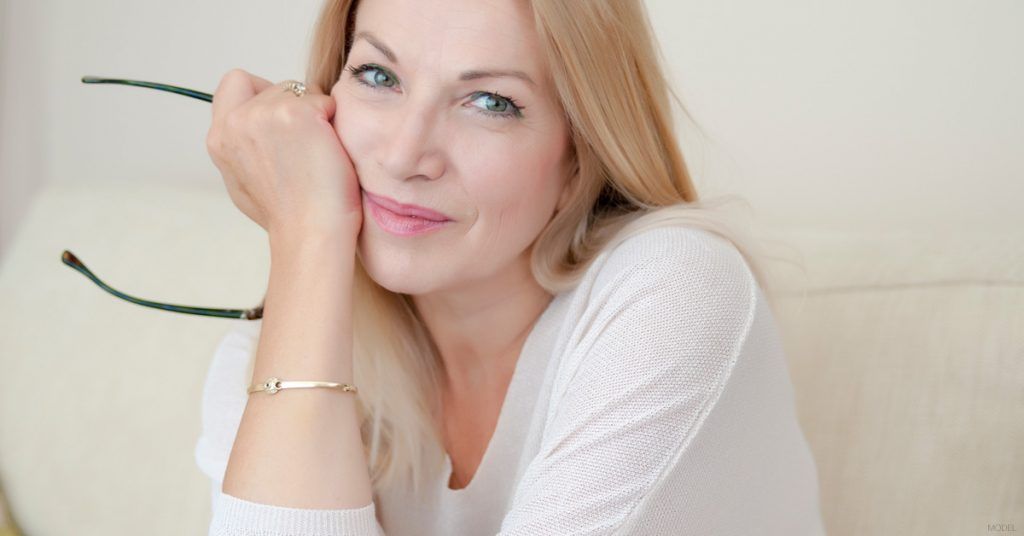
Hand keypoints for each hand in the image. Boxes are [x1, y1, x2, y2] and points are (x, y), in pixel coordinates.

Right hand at [205, 69, 362, 240]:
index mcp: (220, 138)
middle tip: (307, 144)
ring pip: (301, 90)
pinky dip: (334, 120)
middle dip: (297, 106)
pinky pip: (325, 99)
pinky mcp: (296, 113)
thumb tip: (256, 126)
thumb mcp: (243, 180)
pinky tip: (330, 150)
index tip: (282, 121)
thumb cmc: (288, 216)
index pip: (236, 83)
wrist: (311, 233)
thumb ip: (243, 146)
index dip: (263, 93)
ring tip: (318, 152)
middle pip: (276, 86)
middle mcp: (236, 122)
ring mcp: (264, 114)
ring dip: (316, 113)